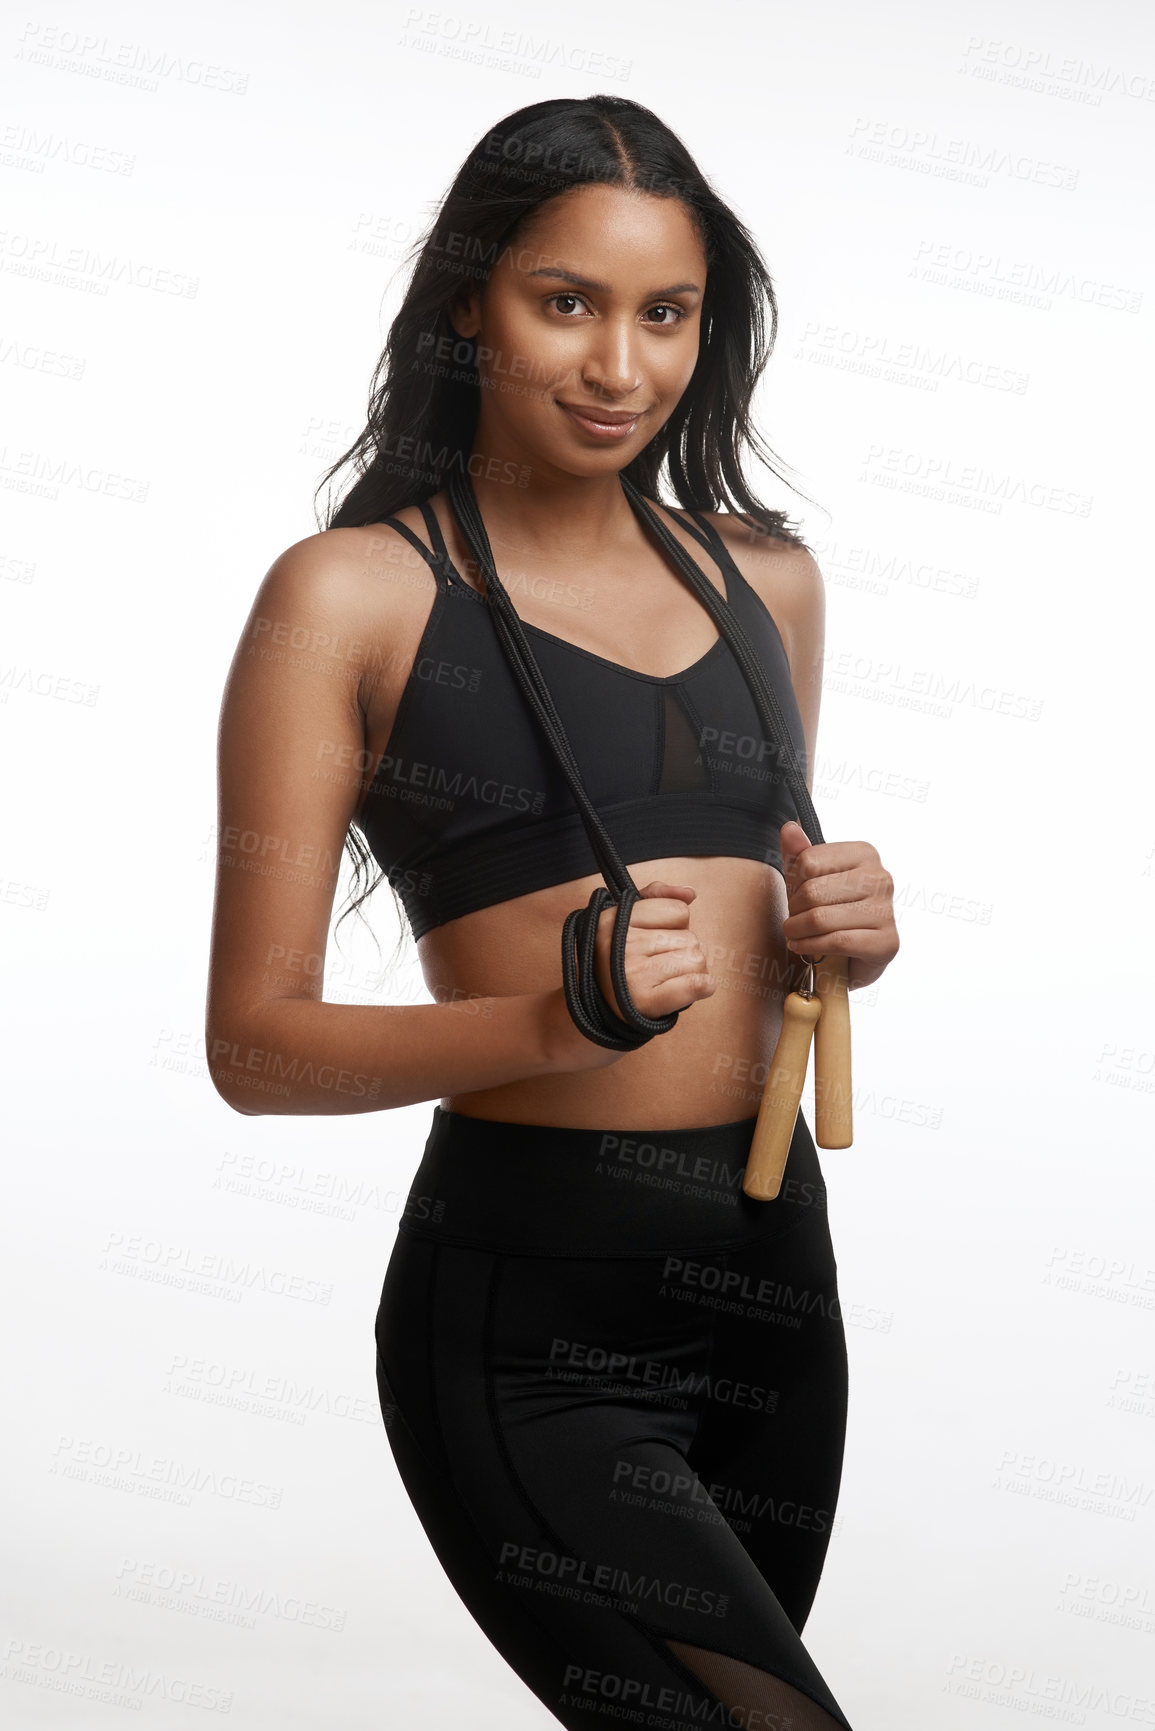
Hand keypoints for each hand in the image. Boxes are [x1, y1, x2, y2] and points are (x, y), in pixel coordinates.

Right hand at [595, 879, 716, 1024]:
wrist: (594, 1007)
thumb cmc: (619, 960)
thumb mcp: (626, 919)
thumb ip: (657, 896)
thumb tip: (690, 892)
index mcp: (614, 919)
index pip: (679, 911)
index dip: (675, 926)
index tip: (657, 939)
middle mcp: (621, 945)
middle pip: (690, 938)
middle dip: (683, 952)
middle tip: (661, 965)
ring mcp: (632, 974)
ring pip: (696, 960)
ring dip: (691, 972)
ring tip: (668, 979)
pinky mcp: (645, 1002)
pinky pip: (694, 984)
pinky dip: (703, 987)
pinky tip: (696, 989)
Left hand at [779, 821, 898, 990]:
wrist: (854, 956)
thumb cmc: (831, 910)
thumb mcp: (811, 880)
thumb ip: (799, 855)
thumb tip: (788, 828)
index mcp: (865, 854)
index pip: (808, 862)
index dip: (792, 883)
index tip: (795, 895)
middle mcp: (881, 878)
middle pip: (812, 891)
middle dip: (793, 910)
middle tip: (793, 920)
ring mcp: (887, 910)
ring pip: (821, 918)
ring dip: (797, 931)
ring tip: (795, 934)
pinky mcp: (887, 942)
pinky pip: (836, 942)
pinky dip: (810, 947)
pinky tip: (802, 948)